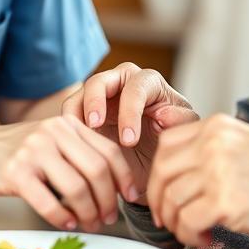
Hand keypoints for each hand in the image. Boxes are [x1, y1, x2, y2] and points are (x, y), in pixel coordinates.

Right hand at [0, 115, 134, 231]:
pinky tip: (66, 223)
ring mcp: (33, 151)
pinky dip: (62, 217)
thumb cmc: (19, 151)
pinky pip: (48, 202)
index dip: (124, 177)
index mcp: (68, 124)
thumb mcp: (52, 141)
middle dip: (108, 200)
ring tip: (89, 224)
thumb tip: (115, 188)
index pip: (108, 151)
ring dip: (88, 212)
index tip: (131, 197)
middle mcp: (53, 132)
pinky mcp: (15, 172)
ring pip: (76, 188)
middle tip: (108, 217)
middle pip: (97, 170)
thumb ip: (79, 154)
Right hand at [62, 62, 198, 204]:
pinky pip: (68, 118)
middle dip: (95, 101)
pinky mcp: (82, 116)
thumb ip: (180, 122)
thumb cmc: (168, 144)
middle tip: (94, 125)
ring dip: (75, 115)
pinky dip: (68, 131)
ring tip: (78, 138)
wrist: (151, 167)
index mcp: (148, 83)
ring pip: (78, 96)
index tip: (129, 141)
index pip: (135, 88)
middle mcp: (120, 84)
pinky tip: (73, 149)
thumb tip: (166, 114)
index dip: (130, 112)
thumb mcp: (180, 135)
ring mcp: (97, 99)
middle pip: (100, 81)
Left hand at [147, 114, 248, 247]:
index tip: (163, 193)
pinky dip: (189, 235)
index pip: (166, 146)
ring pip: (172, 200)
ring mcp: (216, 171)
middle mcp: (211, 144)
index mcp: (214, 127)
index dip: (159, 174)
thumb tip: (176, 174)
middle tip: (167, 219)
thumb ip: (208, 148)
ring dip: (178, 224)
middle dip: (159, 201)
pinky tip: (205, 239)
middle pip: (162, 172)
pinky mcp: (224, 201)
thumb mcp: (240, 142)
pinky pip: (187, 221)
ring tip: (196, 232)